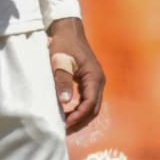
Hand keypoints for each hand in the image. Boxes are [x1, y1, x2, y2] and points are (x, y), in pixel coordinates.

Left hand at [48, 17, 104, 132]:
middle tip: (64, 129)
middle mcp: (99, 81)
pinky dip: (80, 108)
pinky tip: (68, 112)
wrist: (68, 30)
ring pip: (92, 105)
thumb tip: (65, 101)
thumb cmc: (64, 44)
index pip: (90, 104)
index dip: (79, 116)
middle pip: (93, 108)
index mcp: (94, 77)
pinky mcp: (90, 80)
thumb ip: (63, 81)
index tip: (65, 123)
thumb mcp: (60, 62)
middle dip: (80, 120)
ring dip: (80, 116)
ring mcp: (96, 81)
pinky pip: (88, 99)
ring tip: (65, 124)